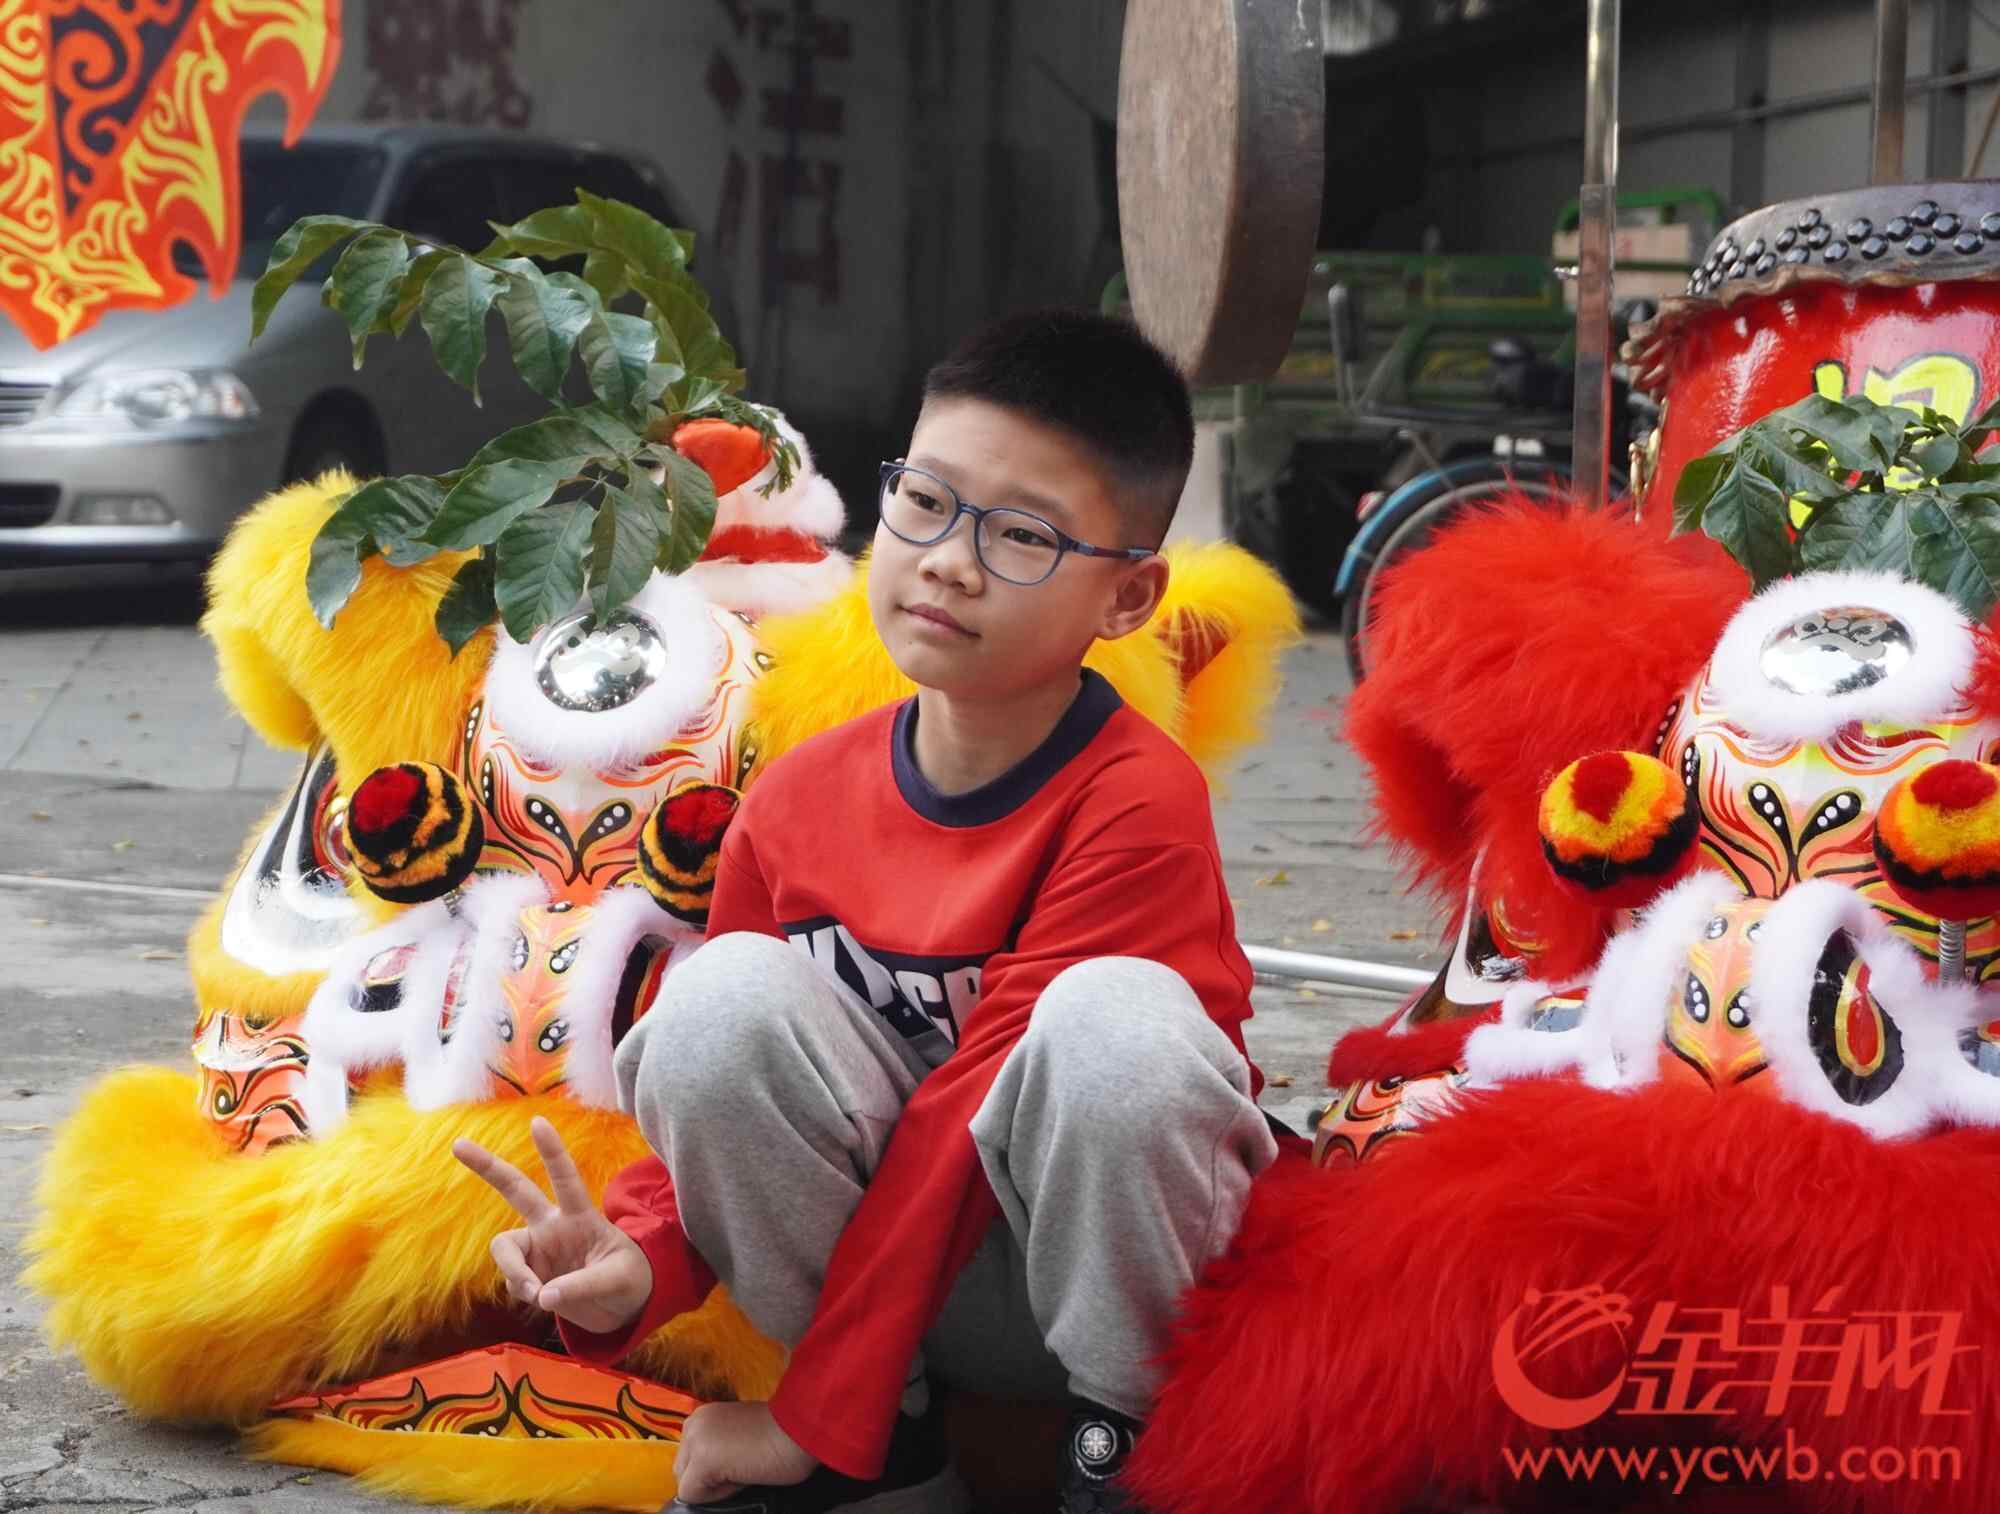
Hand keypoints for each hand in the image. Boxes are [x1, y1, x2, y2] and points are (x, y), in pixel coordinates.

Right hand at [453, 1115, 652, 1336]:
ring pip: (503, 1247)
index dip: (552, 1151)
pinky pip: (513, 1281)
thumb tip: (543, 1295)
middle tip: (458, 1144)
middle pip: (516, 1189)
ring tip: (538, 1292)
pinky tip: (545, 1298)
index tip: (537, 1121)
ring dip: (515, 1271)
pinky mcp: (527, 1273)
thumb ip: (583, 1286)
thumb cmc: (627, 1280)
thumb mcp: (618, 1280)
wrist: (621, 1305)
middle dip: (487, 1166)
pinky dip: (524, 1292)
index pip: (566, 1179)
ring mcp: (537, 1248)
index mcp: (581, 1216)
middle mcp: (552, 1225)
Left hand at [673, 1401, 818, 1504]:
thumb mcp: (739, 1433)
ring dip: (712, 1485)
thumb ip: (719, 1445)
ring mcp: (696, 1441)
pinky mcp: (702, 1461)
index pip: (690, 1457)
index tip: (741, 1458)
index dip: (714, 1468)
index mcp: (703, 1415)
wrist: (801, 1428)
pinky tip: (742, 1475)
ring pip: (686, 1483)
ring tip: (743, 1468)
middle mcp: (694, 1422)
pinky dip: (718, 1495)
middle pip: (683, 1470)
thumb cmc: (781, 1434)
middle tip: (743, 1465)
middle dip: (708, 1477)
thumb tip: (711, 1470)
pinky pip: (693, 1495)